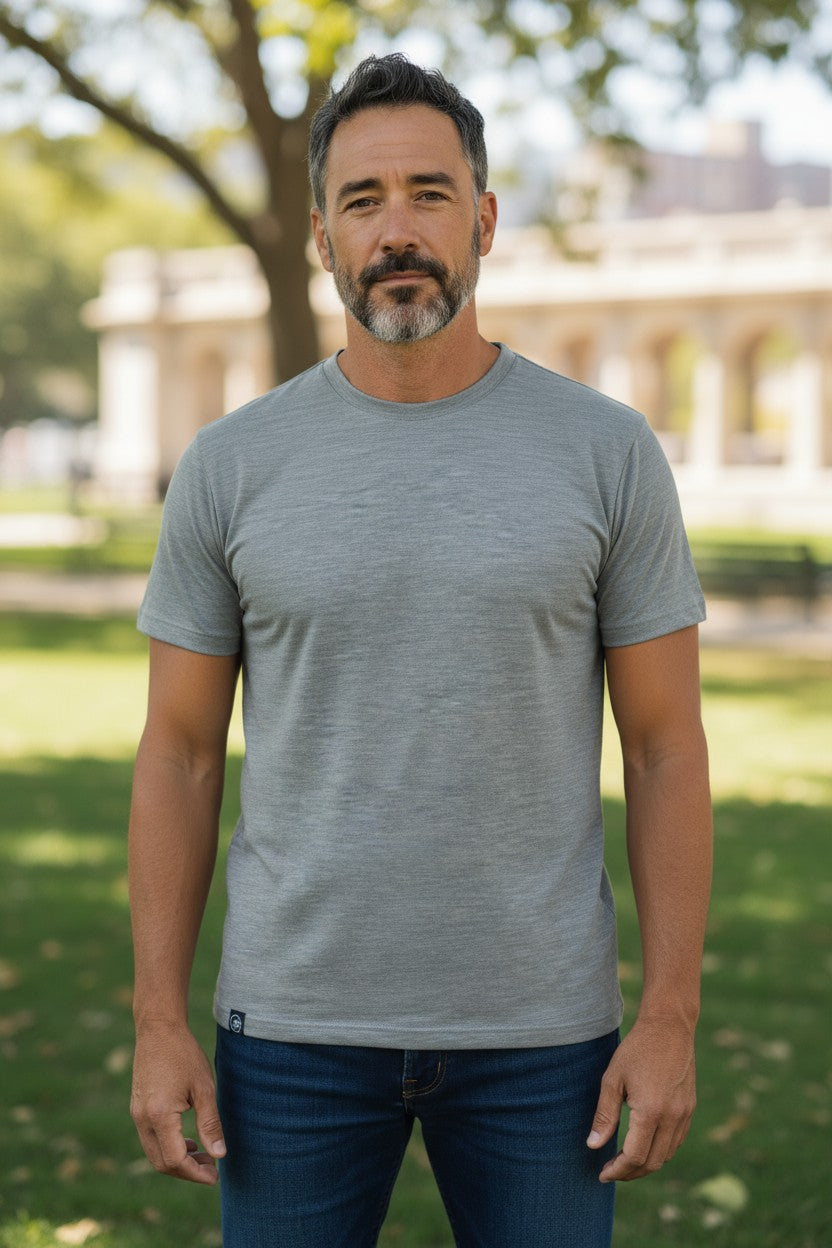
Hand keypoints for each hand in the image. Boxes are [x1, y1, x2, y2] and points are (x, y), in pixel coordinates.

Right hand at [130, 1023, 226, 1184]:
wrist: (158, 1029)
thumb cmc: (184, 1054)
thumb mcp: (204, 1088)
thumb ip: (210, 1124)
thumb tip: (220, 1156)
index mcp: (159, 1115)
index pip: (175, 1160)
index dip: (196, 1173)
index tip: (215, 1176)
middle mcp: (142, 1119)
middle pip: (162, 1163)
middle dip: (187, 1171)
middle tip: (212, 1169)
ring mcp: (136, 1115)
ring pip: (154, 1153)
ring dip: (178, 1160)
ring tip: (204, 1155)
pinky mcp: (137, 1109)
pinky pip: (150, 1140)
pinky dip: (169, 1147)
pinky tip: (188, 1140)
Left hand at [586, 1017, 695, 1182]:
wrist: (669, 1027)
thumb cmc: (636, 1050)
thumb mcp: (613, 1079)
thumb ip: (604, 1115)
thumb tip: (593, 1146)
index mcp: (651, 1112)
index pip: (634, 1156)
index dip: (618, 1170)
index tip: (602, 1174)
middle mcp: (672, 1118)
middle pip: (652, 1162)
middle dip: (630, 1173)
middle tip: (611, 1171)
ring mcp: (684, 1115)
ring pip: (667, 1156)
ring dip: (646, 1165)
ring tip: (625, 1162)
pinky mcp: (689, 1109)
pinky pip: (676, 1142)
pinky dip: (660, 1152)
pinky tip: (645, 1145)